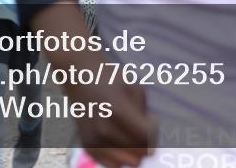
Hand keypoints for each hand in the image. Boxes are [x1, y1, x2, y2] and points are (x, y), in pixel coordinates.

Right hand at [34, 4, 156, 167]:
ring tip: (131, 133)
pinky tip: (121, 141)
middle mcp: (104, 129)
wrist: (80, 76)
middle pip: (138, 152)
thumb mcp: (134, 87)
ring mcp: (94, 140)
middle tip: (141, 125)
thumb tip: (150, 137)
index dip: (154, 129)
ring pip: (127, 161)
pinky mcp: (87, 145)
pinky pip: (111, 164)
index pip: (146, 137)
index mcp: (118, 111)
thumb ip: (144, 113)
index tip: (151, 118)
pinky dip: (120, 156)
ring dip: (134, 150)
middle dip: (145, 141)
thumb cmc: (110, 78)